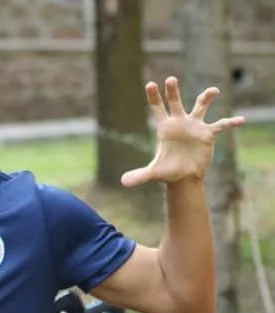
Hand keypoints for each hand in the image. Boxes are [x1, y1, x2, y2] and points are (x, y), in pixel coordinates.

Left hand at [121, 76, 246, 187]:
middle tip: (171, 78)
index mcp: (165, 128)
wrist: (184, 176)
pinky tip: (241, 120)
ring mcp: (194, 126)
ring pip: (200, 107)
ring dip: (206, 98)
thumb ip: (140, 175)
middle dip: (173, 91)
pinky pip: (221, 126)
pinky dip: (230, 123)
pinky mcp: (208, 134)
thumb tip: (123, 182)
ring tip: (214, 90)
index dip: (154, 97)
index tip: (150, 84)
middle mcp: (179, 122)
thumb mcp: (154, 173)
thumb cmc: (168, 171)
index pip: (157, 109)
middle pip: (176, 102)